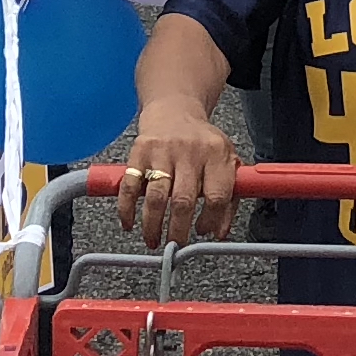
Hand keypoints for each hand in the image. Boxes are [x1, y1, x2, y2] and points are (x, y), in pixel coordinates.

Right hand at [111, 101, 242, 248]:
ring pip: (156, 196)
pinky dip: (126, 208)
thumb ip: (229, 196)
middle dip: (178, 230)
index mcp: (217, 154)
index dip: (211, 220)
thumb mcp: (225, 161)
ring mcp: (163, 151)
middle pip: (184, 200)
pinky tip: (129, 223)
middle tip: (175, 244)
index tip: (203, 232)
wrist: (175, 111)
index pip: (218, 196)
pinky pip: (130, 186)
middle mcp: (190, 152)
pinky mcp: (139, 152)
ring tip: (153, 240)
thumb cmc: (202, 143)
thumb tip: (220, 231)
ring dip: (152, 225)